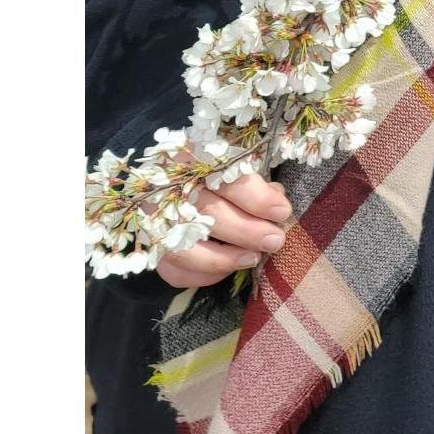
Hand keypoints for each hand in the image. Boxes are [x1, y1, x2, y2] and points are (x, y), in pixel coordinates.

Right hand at [157, 169, 292, 289]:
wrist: (173, 182)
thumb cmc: (215, 173)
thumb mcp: (234, 166)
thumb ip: (253, 182)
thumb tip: (276, 198)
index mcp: (193, 158)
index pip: (225, 177)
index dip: (256, 197)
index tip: (282, 211)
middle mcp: (167, 189)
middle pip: (207, 213)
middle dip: (246, 231)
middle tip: (274, 240)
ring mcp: (154, 221)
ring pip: (186, 247)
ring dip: (224, 259)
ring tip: (252, 258)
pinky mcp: (151, 248)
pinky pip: (174, 270)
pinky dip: (202, 275)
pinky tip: (226, 270)